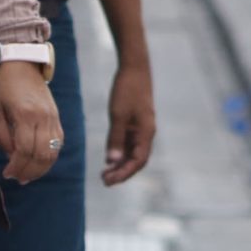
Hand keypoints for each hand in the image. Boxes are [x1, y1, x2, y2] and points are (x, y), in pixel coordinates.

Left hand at [0, 62, 62, 184]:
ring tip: (26, 176)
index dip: (16, 166)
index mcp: (25, 114)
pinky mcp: (57, 118)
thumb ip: (2, 135)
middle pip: (42, 154)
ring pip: (53, 152)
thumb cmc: (3, 87)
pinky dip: (49, 157)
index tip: (7, 174)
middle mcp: (43, 117)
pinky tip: (37, 164)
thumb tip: (12, 157)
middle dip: (29, 172)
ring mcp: (53, 118)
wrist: (23, 65)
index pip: (24, 149)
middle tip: (16, 179)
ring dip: (41, 169)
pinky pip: (58, 143)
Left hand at [103, 62, 155, 185]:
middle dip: (122, 172)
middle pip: (136, 160)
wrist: (134, 69)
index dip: (124, 173)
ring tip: (105, 174)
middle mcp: (146, 133)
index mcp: (146, 132)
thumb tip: (112, 161)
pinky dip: (120, 153)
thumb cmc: (126, 90)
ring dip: (120, 165)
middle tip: (104, 181)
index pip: (138, 161)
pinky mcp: (135, 123)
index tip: (109, 181)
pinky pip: (129, 144)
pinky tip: (109, 159)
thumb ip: (116, 138)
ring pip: (133, 153)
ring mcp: (141, 128)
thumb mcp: (118, 115)